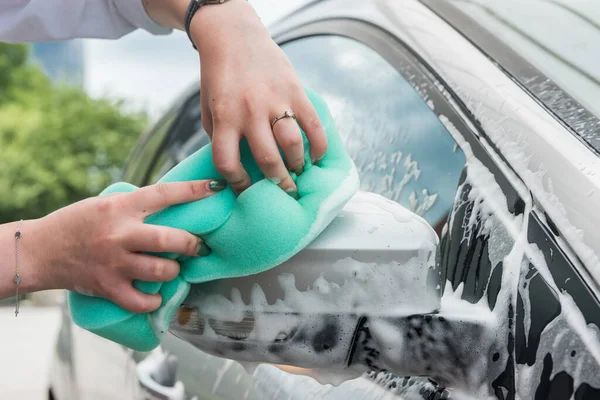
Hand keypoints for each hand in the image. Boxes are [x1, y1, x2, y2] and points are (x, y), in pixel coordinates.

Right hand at [22, 179, 224, 312]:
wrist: (42, 250)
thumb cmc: (78, 222)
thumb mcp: (107, 204)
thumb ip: (137, 206)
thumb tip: (174, 205)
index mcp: (121, 207)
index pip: (164, 194)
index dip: (193, 190)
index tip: (216, 187)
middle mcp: (120, 234)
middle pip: (169, 239)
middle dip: (192, 244)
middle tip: (200, 246)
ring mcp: (114, 263)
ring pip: (161, 270)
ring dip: (174, 271)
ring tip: (174, 268)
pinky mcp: (107, 287)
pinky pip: (141, 300)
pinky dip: (154, 300)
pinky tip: (157, 294)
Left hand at [190, 0, 327, 194]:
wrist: (233, 37)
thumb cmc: (218, 77)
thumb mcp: (208, 108)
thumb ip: (219, 137)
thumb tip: (235, 169)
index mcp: (224, 118)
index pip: (228, 162)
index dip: (238, 184)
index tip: (247, 191)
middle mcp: (249, 111)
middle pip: (267, 159)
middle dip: (279, 184)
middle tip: (286, 194)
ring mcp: (275, 101)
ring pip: (292, 144)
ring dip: (298, 165)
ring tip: (299, 173)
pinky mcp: (295, 90)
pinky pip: (312, 124)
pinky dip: (318, 145)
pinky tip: (316, 156)